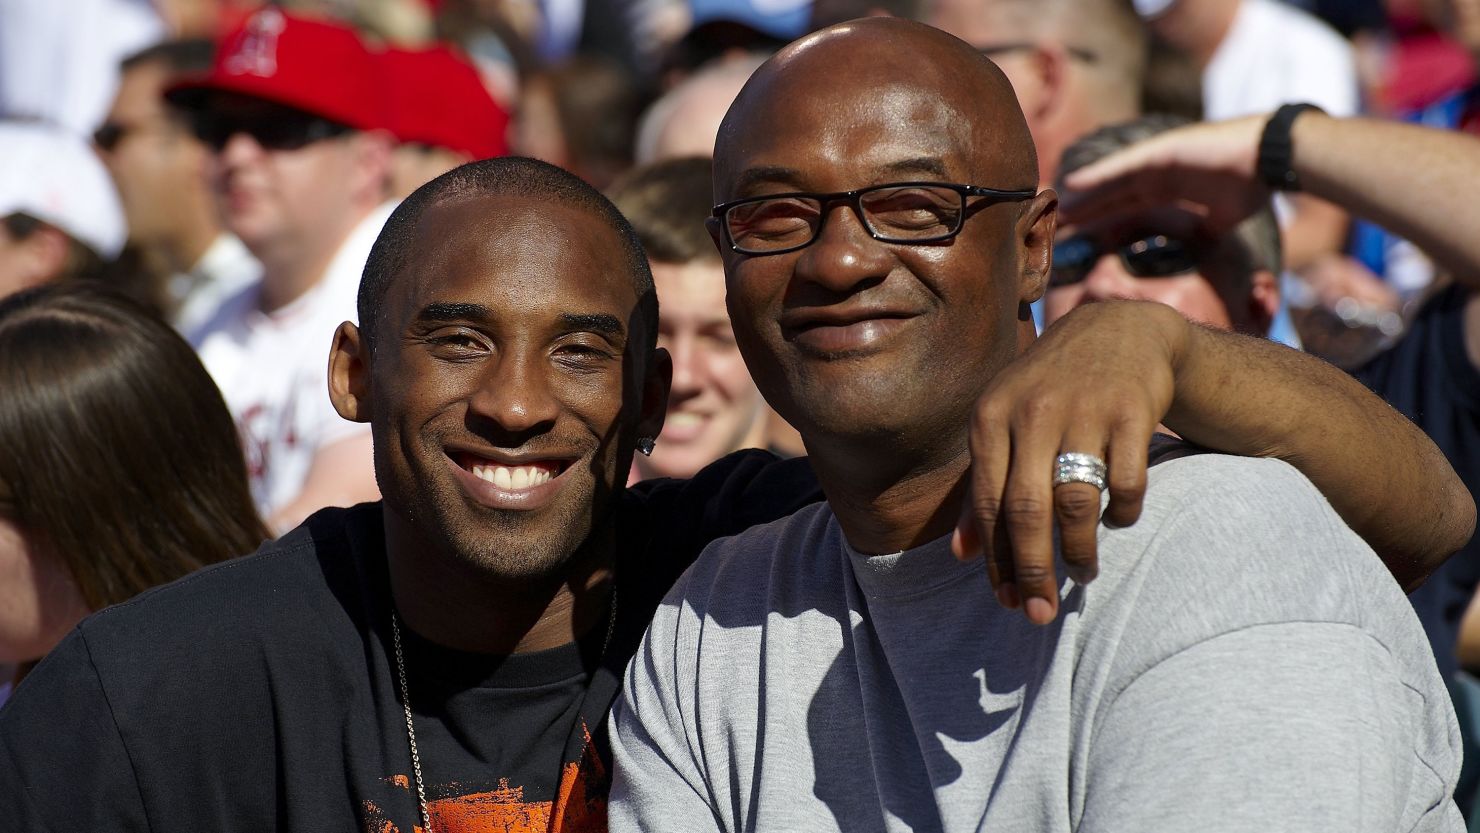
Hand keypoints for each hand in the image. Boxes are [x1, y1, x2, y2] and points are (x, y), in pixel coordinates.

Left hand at [952, 301, 1185, 623]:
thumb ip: (982, 487)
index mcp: (991, 417)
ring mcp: (1084, 410)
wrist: (1117, 331)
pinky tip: (1118, 520)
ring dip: (1080, 550)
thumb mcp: (1003, 424)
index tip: (1006, 601)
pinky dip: (1123, 514)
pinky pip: (1127, 483)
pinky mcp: (1133, 411)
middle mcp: (1032, 411)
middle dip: (1033, 570)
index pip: (987, 503)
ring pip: (1078, 502)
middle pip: (1028, 509)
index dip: (996, 559)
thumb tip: (960, 555)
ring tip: (1082, 572)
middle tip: (1041, 612)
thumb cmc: (1048, 392)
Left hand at [1059, 114, 1269, 235]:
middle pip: (1109, 197)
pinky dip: (1096, 175)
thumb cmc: (1251, 187)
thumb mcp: (1219, 222)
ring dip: (1081, 196)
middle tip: (1050, 227)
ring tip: (1052, 209)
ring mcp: (1155, 162)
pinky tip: (1071, 184)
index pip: (1124, 210)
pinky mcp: (1159, 151)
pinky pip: (1121, 166)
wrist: (1270, 161)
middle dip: (1081, 212)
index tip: (1075, 239)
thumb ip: (1201, 233)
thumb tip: (1200, 258)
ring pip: (1109, 183)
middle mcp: (1155, 176)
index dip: (1098, 223)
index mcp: (1166, 191)